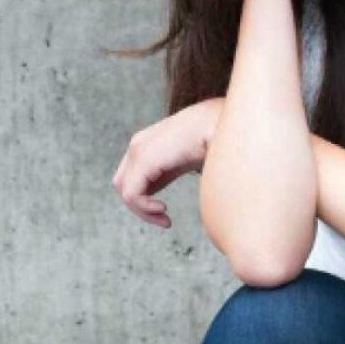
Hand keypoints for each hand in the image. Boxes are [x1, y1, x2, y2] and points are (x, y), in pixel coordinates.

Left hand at [112, 97, 223, 227]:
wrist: (222, 124)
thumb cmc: (210, 141)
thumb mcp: (182, 161)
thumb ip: (166, 173)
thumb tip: (162, 197)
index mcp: (144, 144)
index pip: (129, 177)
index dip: (142, 197)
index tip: (164, 212)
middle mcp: (137, 145)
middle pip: (122, 184)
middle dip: (140, 206)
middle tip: (163, 219)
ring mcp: (138, 151)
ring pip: (125, 191)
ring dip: (143, 211)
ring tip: (165, 218)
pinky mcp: (144, 160)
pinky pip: (131, 194)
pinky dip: (144, 208)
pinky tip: (163, 210)